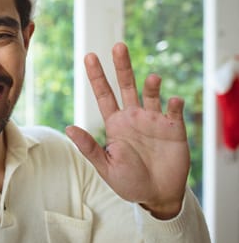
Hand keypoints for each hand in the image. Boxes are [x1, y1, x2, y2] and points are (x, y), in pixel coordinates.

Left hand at [65, 42, 189, 218]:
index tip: (89, 56)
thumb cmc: (129, 182)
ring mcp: (154, 121)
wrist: (157, 196)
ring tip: (152, 79)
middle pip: (126, 85)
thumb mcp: (105, 166)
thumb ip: (89, 147)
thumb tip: (68, 127)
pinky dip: (174, 104)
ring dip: (152, 85)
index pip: (104, 94)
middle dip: (122, 66)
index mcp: (115, 123)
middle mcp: (134, 117)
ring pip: (151, 94)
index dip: (97, 76)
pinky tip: (173, 101)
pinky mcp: (174, 128)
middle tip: (118, 46)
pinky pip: (174, 111)